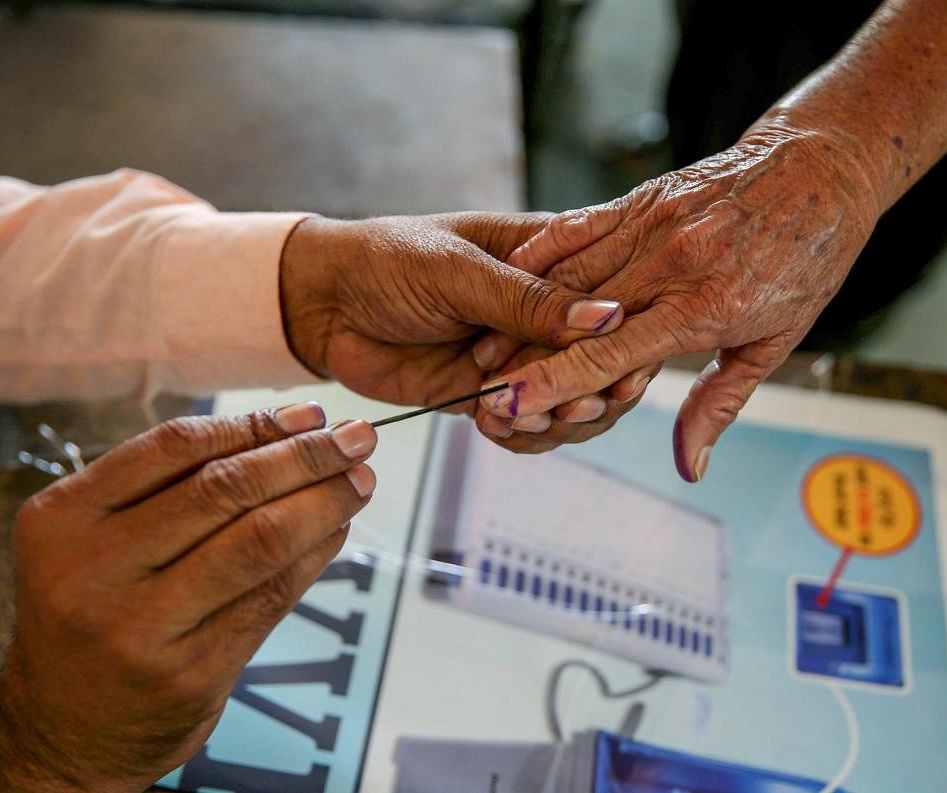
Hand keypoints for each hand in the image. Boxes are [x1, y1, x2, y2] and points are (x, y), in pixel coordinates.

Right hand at [0, 403, 375, 792]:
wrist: (65, 728)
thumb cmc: (96, 612)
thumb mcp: (99, 540)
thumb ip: (173, 488)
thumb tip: (294, 431)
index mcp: (63, 517)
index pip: (176, 447)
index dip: (254, 425)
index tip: (309, 415)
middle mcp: (95, 569)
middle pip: (225, 488)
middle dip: (305, 456)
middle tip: (356, 438)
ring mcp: (143, 626)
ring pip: (259, 539)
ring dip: (324, 502)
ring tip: (359, 480)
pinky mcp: (191, 672)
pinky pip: (273, 595)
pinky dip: (316, 554)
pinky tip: (337, 531)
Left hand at [279, 212, 623, 411]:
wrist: (321, 304)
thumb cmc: (386, 259)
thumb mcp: (457, 270)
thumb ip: (528, 300)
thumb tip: (607, 317)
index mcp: (551, 257)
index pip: (614, 297)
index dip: (626, 338)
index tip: (623, 369)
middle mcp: (545, 309)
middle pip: (604, 360)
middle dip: (594, 388)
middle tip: (575, 405)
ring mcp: (521, 355)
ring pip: (573, 399)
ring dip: (559, 418)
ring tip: (527, 418)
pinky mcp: (492, 393)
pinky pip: (530, 425)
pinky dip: (522, 436)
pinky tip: (497, 427)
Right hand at [473, 124, 879, 476]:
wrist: (821, 168)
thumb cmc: (805, 261)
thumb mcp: (775, 342)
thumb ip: (719, 404)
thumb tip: (688, 466)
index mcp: (704, 307)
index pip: (610, 356)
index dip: (553, 384)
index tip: (508, 408)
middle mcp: (670, 264)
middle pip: (574, 320)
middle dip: (522, 359)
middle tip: (480, 391)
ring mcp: (652, 225)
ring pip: (567, 274)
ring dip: (520, 314)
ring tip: (484, 348)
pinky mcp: (642, 197)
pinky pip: (578, 228)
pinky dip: (540, 255)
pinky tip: (509, 278)